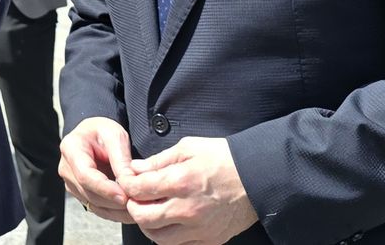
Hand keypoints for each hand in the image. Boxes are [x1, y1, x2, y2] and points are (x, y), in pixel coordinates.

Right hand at [58, 117, 135, 223]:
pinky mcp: (80, 193)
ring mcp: (71, 183)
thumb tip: (128, 183)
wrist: (95, 136)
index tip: (124, 196)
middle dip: (113, 202)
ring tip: (138, 210)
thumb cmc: (104, 132)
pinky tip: (130, 212)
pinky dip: (113, 213)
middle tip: (137, 205)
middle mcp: (66, 168)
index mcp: (71, 148)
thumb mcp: (115, 135)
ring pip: (93, 203)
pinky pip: (96, 208)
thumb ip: (121, 158)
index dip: (104, 188)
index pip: (85, 175)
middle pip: (89, 192)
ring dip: (115, 210)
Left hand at [121, 136, 257, 244]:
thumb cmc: (224, 159)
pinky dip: (169, 235)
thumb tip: (136, 169)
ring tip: (152, 211)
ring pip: (157, 237)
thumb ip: (158, 160)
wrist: (257, 177)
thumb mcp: (189, 148)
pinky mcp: (209, 240)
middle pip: (142, 217)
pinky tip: (171, 221)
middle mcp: (187, 209)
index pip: (137, 190)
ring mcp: (198, 228)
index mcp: (180, 182)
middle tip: (136, 198)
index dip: (126, 184)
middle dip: (133, 207)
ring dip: (148, 225)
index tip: (127, 180)